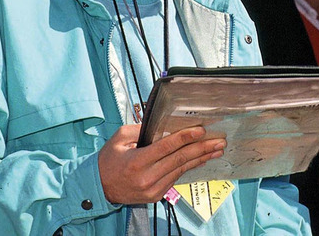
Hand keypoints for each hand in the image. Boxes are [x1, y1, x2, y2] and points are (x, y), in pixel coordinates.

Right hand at [98, 124, 225, 203]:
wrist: (98, 188)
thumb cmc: (109, 160)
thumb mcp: (119, 138)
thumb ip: (140, 129)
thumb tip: (163, 123)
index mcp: (137, 161)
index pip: (167, 147)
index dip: (186, 137)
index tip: (202, 130)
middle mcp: (146, 177)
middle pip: (180, 159)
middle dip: (202, 148)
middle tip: (219, 141)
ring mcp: (152, 189)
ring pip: (181, 170)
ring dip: (201, 158)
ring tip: (217, 149)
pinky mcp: (155, 195)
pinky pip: (176, 177)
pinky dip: (190, 167)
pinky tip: (202, 159)